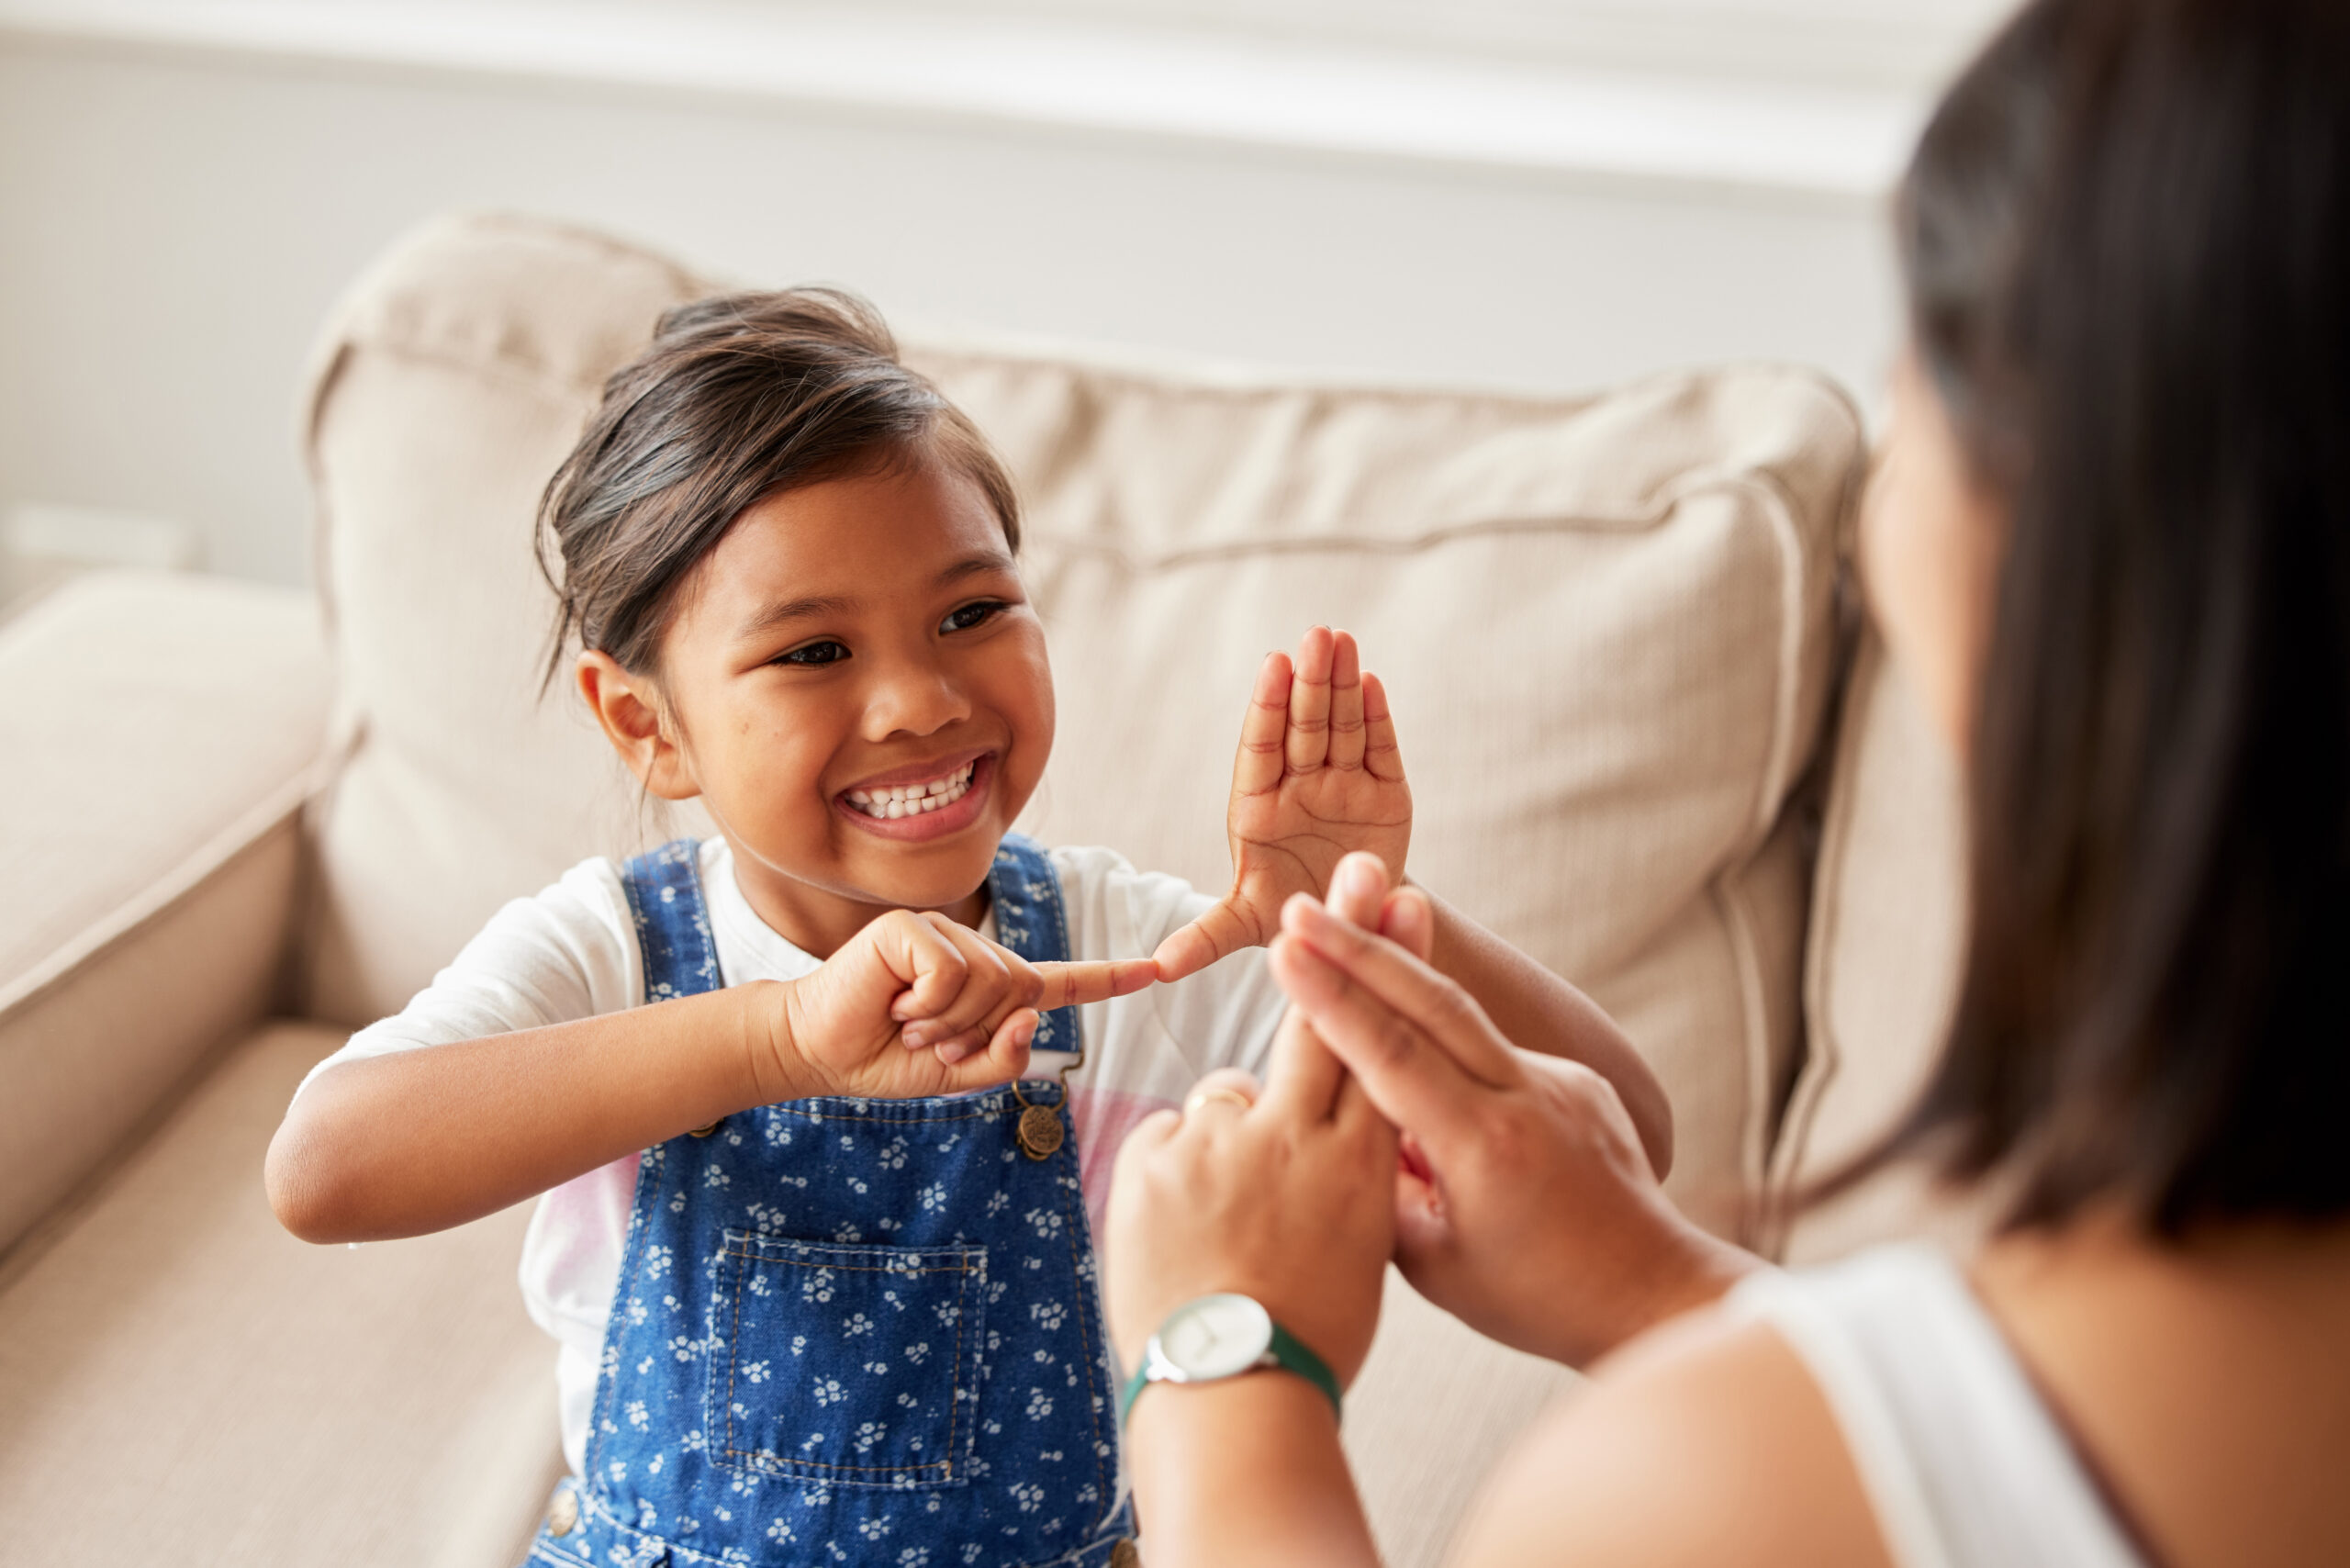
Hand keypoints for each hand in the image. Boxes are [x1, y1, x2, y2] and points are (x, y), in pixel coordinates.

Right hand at [770, 909, 1154, 1100]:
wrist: (818, 1051)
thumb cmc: (884, 1059)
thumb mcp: (956, 1073)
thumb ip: (1004, 1058)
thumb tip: (1036, 1015)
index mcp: (992, 987)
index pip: (1060, 980)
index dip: (1108, 978)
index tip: (1158, 969)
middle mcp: (975, 951)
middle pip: (1021, 990)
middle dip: (975, 1032)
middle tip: (923, 1039)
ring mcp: (944, 932)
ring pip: (991, 982)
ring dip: (947, 1021)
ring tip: (905, 1021)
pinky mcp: (912, 926)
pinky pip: (952, 972)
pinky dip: (926, 1002)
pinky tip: (893, 1002)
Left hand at [1106, 867, 1398, 1389]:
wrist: (1229, 1396)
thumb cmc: (1311, 1338)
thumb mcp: (1367, 1252)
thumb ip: (1358, 1175)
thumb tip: (1345, 1131)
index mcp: (1362, 1162)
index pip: (1376, 1041)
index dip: (1385, 964)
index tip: (1392, 896)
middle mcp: (1296, 1134)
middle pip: (1313, 1019)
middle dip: (1330, 942)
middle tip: (1344, 872)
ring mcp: (1219, 1142)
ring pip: (1228, 1095)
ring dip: (1231, 1136)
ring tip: (1228, 1222)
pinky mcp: (1154, 1159)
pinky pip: (1170, 1136)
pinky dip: (1177, 1170)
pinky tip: (1185, 1230)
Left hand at [1153, 627, 1410, 982]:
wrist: (1351, 922)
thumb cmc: (1289, 912)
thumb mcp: (1247, 926)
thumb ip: (1208, 936)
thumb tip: (1155, 968)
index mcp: (1259, 807)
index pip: (1261, 749)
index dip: (1268, 708)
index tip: (1274, 667)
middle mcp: (1300, 786)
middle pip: (1303, 727)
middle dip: (1309, 683)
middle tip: (1315, 636)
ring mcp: (1343, 784)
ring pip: (1341, 727)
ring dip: (1341, 683)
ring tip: (1341, 640)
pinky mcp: (1386, 792)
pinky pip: (1380, 748)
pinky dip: (1378, 718)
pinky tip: (1371, 681)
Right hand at [1267, 854, 1759, 1367]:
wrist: (1652, 1292)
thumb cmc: (1536, 1299)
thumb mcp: (1435, 1264)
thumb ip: (1382, 1186)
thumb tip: (1344, 1125)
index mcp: (1485, 1148)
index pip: (1392, 1054)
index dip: (1332, 996)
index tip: (1284, 947)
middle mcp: (1529, 1098)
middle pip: (1433, 1002)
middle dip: (1359, 946)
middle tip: (1301, 905)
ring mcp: (1561, 1082)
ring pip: (1463, 1018)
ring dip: (1398, 976)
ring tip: (1342, 934)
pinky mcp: (1579, 1081)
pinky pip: (1494, 1052)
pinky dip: (1444, 1042)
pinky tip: (1413, 1044)